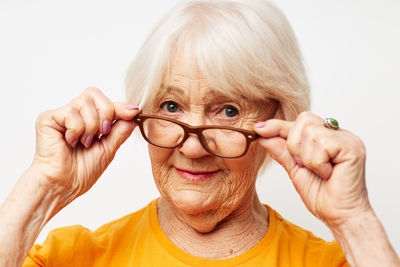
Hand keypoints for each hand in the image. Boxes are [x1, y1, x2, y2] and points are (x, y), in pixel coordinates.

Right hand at [31, 87, 139, 203]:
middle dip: (106, 113)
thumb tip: (134, 110)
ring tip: (84, 143)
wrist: (63, 185)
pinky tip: (70, 142)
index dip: (119, 106)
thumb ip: (121, 129)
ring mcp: (62, 114)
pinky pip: (71, 113)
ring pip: (85, 103)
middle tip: (102, 133)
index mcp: (89, 119)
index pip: (106, 102)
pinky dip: (76, 130)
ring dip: (91, 126)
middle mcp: (75, 113)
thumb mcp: (109, 148)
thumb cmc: (82, 171)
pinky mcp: (48, 118)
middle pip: (95, 94)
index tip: (133, 113)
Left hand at [254, 111, 370, 226]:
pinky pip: (322, 145)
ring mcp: (348, 139)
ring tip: (319, 172)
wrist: (340, 217)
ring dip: (307, 158)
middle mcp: (339, 134)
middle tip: (303, 165)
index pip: (299, 122)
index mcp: (327, 137)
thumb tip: (262, 135)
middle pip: (304, 120)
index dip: (278, 125)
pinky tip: (328, 174)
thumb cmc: (322, 196)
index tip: (258, 128)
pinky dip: (317, 163)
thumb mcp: (294, 170)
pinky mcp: (353, 147)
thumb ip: (281, 150)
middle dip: (295, 145)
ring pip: (311, 133)